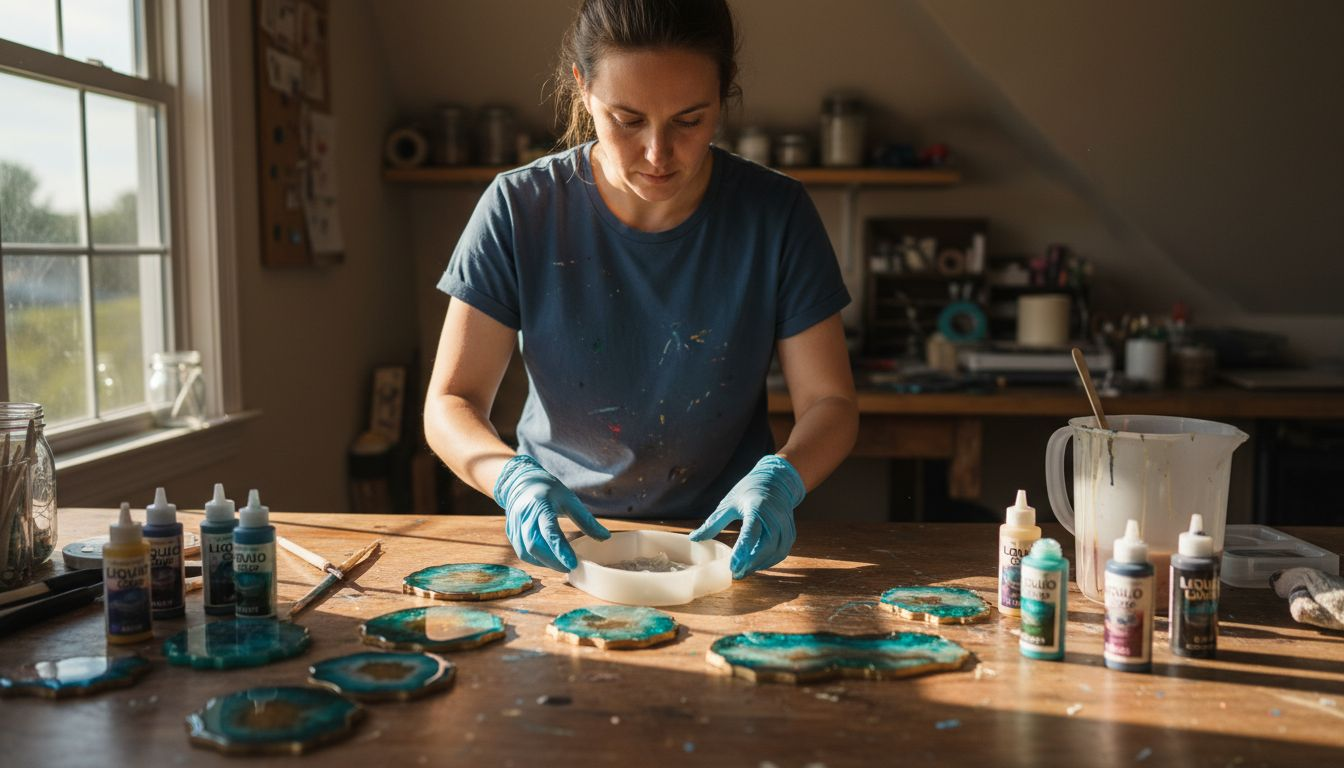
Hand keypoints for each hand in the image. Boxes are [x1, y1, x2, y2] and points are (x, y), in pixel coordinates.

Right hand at [494, 455, 609, 571]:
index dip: (560, 550)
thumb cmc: (549, 491)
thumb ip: (586, 520)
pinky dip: (535, 559)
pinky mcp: (510, 533)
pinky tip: (548, 560)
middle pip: (534, 545)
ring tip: (561, 564)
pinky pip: (521, 551)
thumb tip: (605, 538)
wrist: (522, 482)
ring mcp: (514, 525)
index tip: (573, 564)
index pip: (549, 532)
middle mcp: (524, 516)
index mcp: (540, 505)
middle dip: (552, 560)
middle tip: (570, 567)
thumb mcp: (570, 500)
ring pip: (526, 552)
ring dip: (544, 562)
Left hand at [688, 455, 804, 578]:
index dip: (742, 551)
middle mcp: (774, 517)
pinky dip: (770, 561)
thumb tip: (693, 538)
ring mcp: (785, 525)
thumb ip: (713, 523)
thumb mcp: (728, 503)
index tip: (732, 567)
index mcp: (756, 507)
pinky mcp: (790, 532)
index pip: (751, 533)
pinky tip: (757, 565)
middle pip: (766, 546)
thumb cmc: (749, 490)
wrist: (777, 481)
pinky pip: (782, 551)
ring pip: (776, 552)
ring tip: (745, 571)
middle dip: (751, 563)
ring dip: (761, 565)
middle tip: (736, 573)